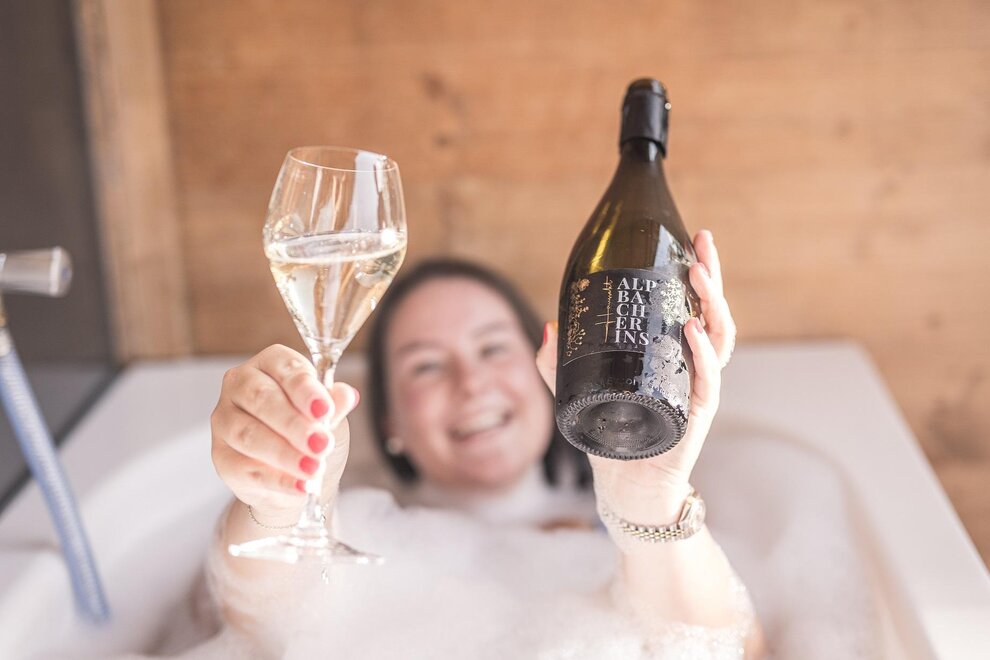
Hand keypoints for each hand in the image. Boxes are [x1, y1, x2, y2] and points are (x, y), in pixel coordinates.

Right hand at [210, 344, 358, 519]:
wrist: (293, 474)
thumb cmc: (309, 432)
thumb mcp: (328, 416)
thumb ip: (333, 406)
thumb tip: (346, 395)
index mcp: (270, 364)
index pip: (285, 368)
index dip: (306, 389)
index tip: (324, 410)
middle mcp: (240, 386)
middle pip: (262, 399)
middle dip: (294, 423)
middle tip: (321, 443)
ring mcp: (225, 421)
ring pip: (250, 434)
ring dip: (285, 454)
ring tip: (313, 467)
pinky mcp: (222, 457)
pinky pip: (247, 468)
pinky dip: (278, 479)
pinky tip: (301, 486)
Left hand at [537, 230, 736, 519]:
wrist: (624, 485)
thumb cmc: (610, 434)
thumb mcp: (577, 391)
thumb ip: (559, 361)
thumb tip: (548, 324)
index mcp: (671, 353)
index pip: (691, 304)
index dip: (696, 272)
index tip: (693, 238)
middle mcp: (692, 365)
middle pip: (713, 312)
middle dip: (711, 275)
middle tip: (702, 242)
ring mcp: (698, 388)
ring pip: (718, 338)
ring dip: (711, 304)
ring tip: (696, 273)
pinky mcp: (695, 415)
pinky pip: (707, 379)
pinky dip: (702, 353)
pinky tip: (689, 328)